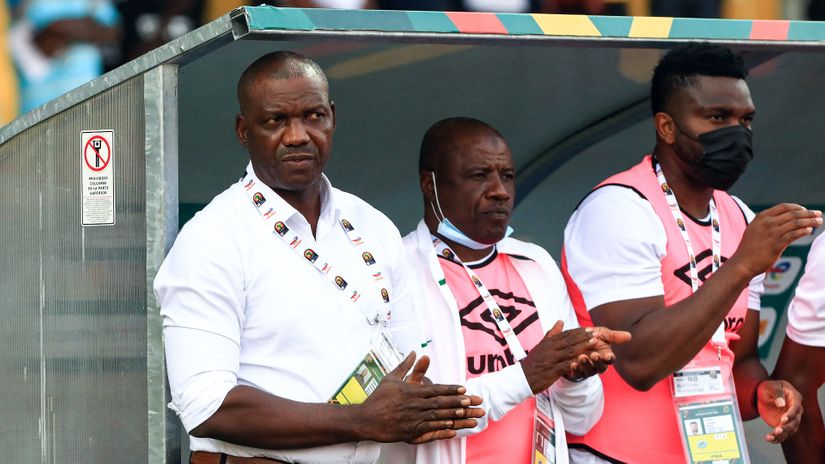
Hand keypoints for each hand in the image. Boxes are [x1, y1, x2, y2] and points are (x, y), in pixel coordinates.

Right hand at [358, 352, 484, 443]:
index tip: (463, 388)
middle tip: (473, 401)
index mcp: (411, 392)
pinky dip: (442, 430)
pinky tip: (453, 429)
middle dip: (458, 402)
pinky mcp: (411, 432)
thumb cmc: (378, 398)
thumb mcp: (391, 378)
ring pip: (438, 417)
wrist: (366, 419)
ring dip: (454, 415)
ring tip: (468, 414)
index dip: (450, 389)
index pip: (435, 389)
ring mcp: (413, 419)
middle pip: (440, 403)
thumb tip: (414, 352)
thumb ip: (405, 366)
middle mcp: (415, 405)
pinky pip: (430, 430)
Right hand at [521, 321, 598, 392]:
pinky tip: (586, 360)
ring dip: (584, 346)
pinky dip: (576, 362)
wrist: (522, 378)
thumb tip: (560, 321)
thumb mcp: (541, 345)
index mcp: (548, 343)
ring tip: (595, 342)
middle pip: (569, 341)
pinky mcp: (552, 371)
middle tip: (596, 333)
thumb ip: (552, 334)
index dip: (579, 332)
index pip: (565, 335)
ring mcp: (551, 360)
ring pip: (570, 351)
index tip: (590, 329)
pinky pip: (566, 365)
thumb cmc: (533, 362)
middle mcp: (550, 350)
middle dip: (584, 337)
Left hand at [566, 326, 631, 379]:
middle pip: (600, 367)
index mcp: (605, 356)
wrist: (574, 340)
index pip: (610, 359)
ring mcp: (587, 369)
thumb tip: (629, 336)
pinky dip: (575, 370)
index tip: (608, 355)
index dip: (609, 358)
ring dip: (586, 365)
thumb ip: (614, 336)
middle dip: (597, 362)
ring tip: (582, 357)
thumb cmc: (591, 337)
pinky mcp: (577, 372)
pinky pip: (577, 374)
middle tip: (594, 355)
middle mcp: (597, 365)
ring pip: (589, 371)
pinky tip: (573, 364)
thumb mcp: (603, 334)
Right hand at [730, 204, 820, 277]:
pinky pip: (794, 235)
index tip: (806, 210)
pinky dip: (804, 231)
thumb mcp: (755, 230)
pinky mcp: (776, 245)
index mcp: (762, 217)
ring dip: (810, 221)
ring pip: (796, 223)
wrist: (742, 263)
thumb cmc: (750, 248)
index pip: (784, 207)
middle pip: (793, 214)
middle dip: (808, 213)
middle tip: (819, 214)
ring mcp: (771, 233)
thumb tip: (785, 221)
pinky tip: (809, 231)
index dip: (797, 207)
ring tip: (819, 222)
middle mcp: (767, 223)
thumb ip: (768, 224)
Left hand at [756, 379, 802, 442]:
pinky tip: (770, 440)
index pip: (796, 408)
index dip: (790, 414)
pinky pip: (784, 433)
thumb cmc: (770, 387)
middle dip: (786, 427)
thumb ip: (777, 394)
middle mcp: (796, 409)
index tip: (783, 420)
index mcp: (795, 398)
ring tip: (770, 437)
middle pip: (795, 421)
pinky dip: (778, 438)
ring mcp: (791, 418)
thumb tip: (781, 404)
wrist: (765, 393)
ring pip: (790, 429)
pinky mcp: (785, 424)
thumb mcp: (771, 386)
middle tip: (777, 430)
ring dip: (781, 435)